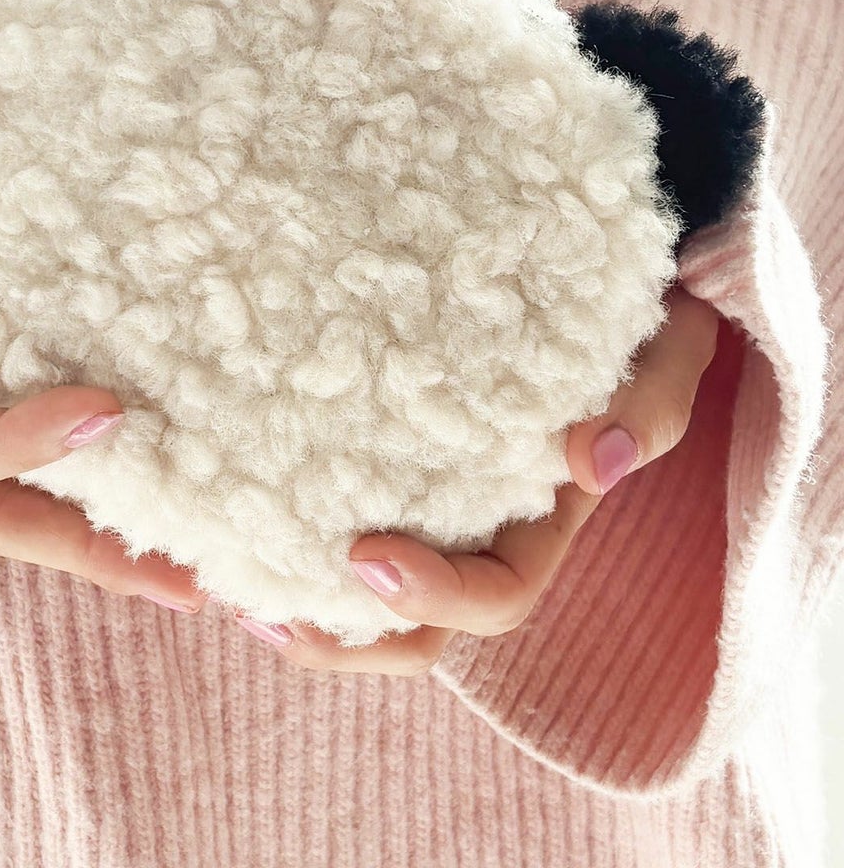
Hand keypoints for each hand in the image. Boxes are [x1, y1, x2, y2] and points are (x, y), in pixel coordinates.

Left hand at [227, 283, 720, 672]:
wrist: (587, 256)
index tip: (365, 556)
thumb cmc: (633, 309)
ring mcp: (426, 488)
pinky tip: (226, 504)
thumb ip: (647, 401)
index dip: (435, 596)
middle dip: (346, 634)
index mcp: (542, 517)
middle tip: (265, 610)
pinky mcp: (378, 444)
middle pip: (417, 621)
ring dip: (302, 599)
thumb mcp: (665, 349)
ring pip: (366, 584)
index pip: (495, 592)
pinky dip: (284, 522)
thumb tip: (595, 462)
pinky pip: (332, 502)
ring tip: (230, 587)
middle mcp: (480, 521)